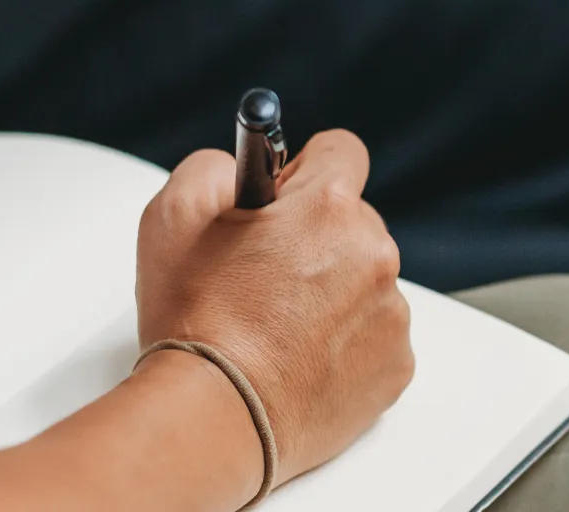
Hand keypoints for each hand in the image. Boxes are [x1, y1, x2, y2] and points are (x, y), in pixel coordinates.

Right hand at [134, 130, 413, 487]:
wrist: (215, 417)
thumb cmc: (195, 324)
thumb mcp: (172, 216)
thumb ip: (212, 167)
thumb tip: (240, 166)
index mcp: (329, 207)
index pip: (341, 150)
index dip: (303, 169)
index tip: (283, 196)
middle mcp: (374, 254)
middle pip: (353, 221)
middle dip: (314, 236)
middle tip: (262, 273)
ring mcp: (391, 313)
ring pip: (364, 280)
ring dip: (330, 290)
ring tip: (275, 325)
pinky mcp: (396, 364)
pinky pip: (374, 334)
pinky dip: (344, 341)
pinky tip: (299, 357)